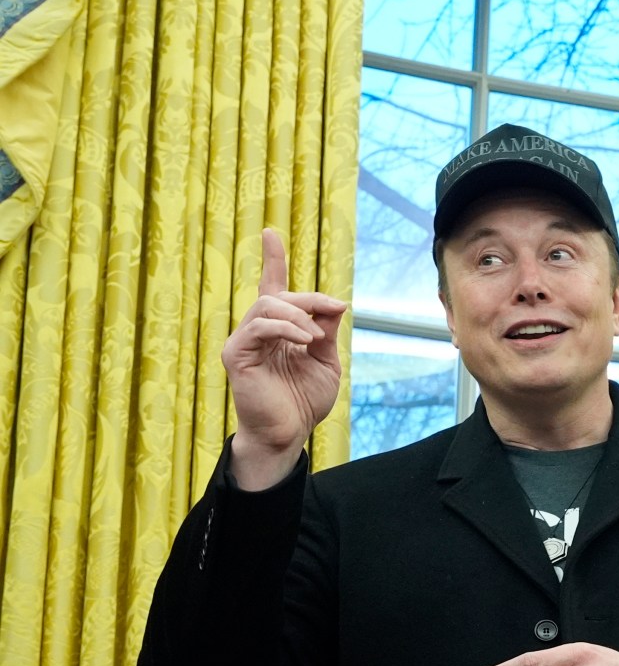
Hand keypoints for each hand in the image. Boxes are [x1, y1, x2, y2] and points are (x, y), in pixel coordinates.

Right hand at [221, 228, 347, 490]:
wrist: (289, 432)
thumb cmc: (304, 400)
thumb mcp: (325, 361)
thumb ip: (326, 332)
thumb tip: (334, 305)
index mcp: (277, 330)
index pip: (272, 287)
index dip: (271, 260)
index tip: (269, 233)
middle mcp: (256, 330)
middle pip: (278, 295)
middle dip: (310, 298)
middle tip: (335, 309)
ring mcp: (243, 341)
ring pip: (266, 306)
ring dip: (299, 314)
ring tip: (316, 336)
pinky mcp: (237, 355)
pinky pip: (259, 326)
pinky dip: (286, 328)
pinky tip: (304, 341)